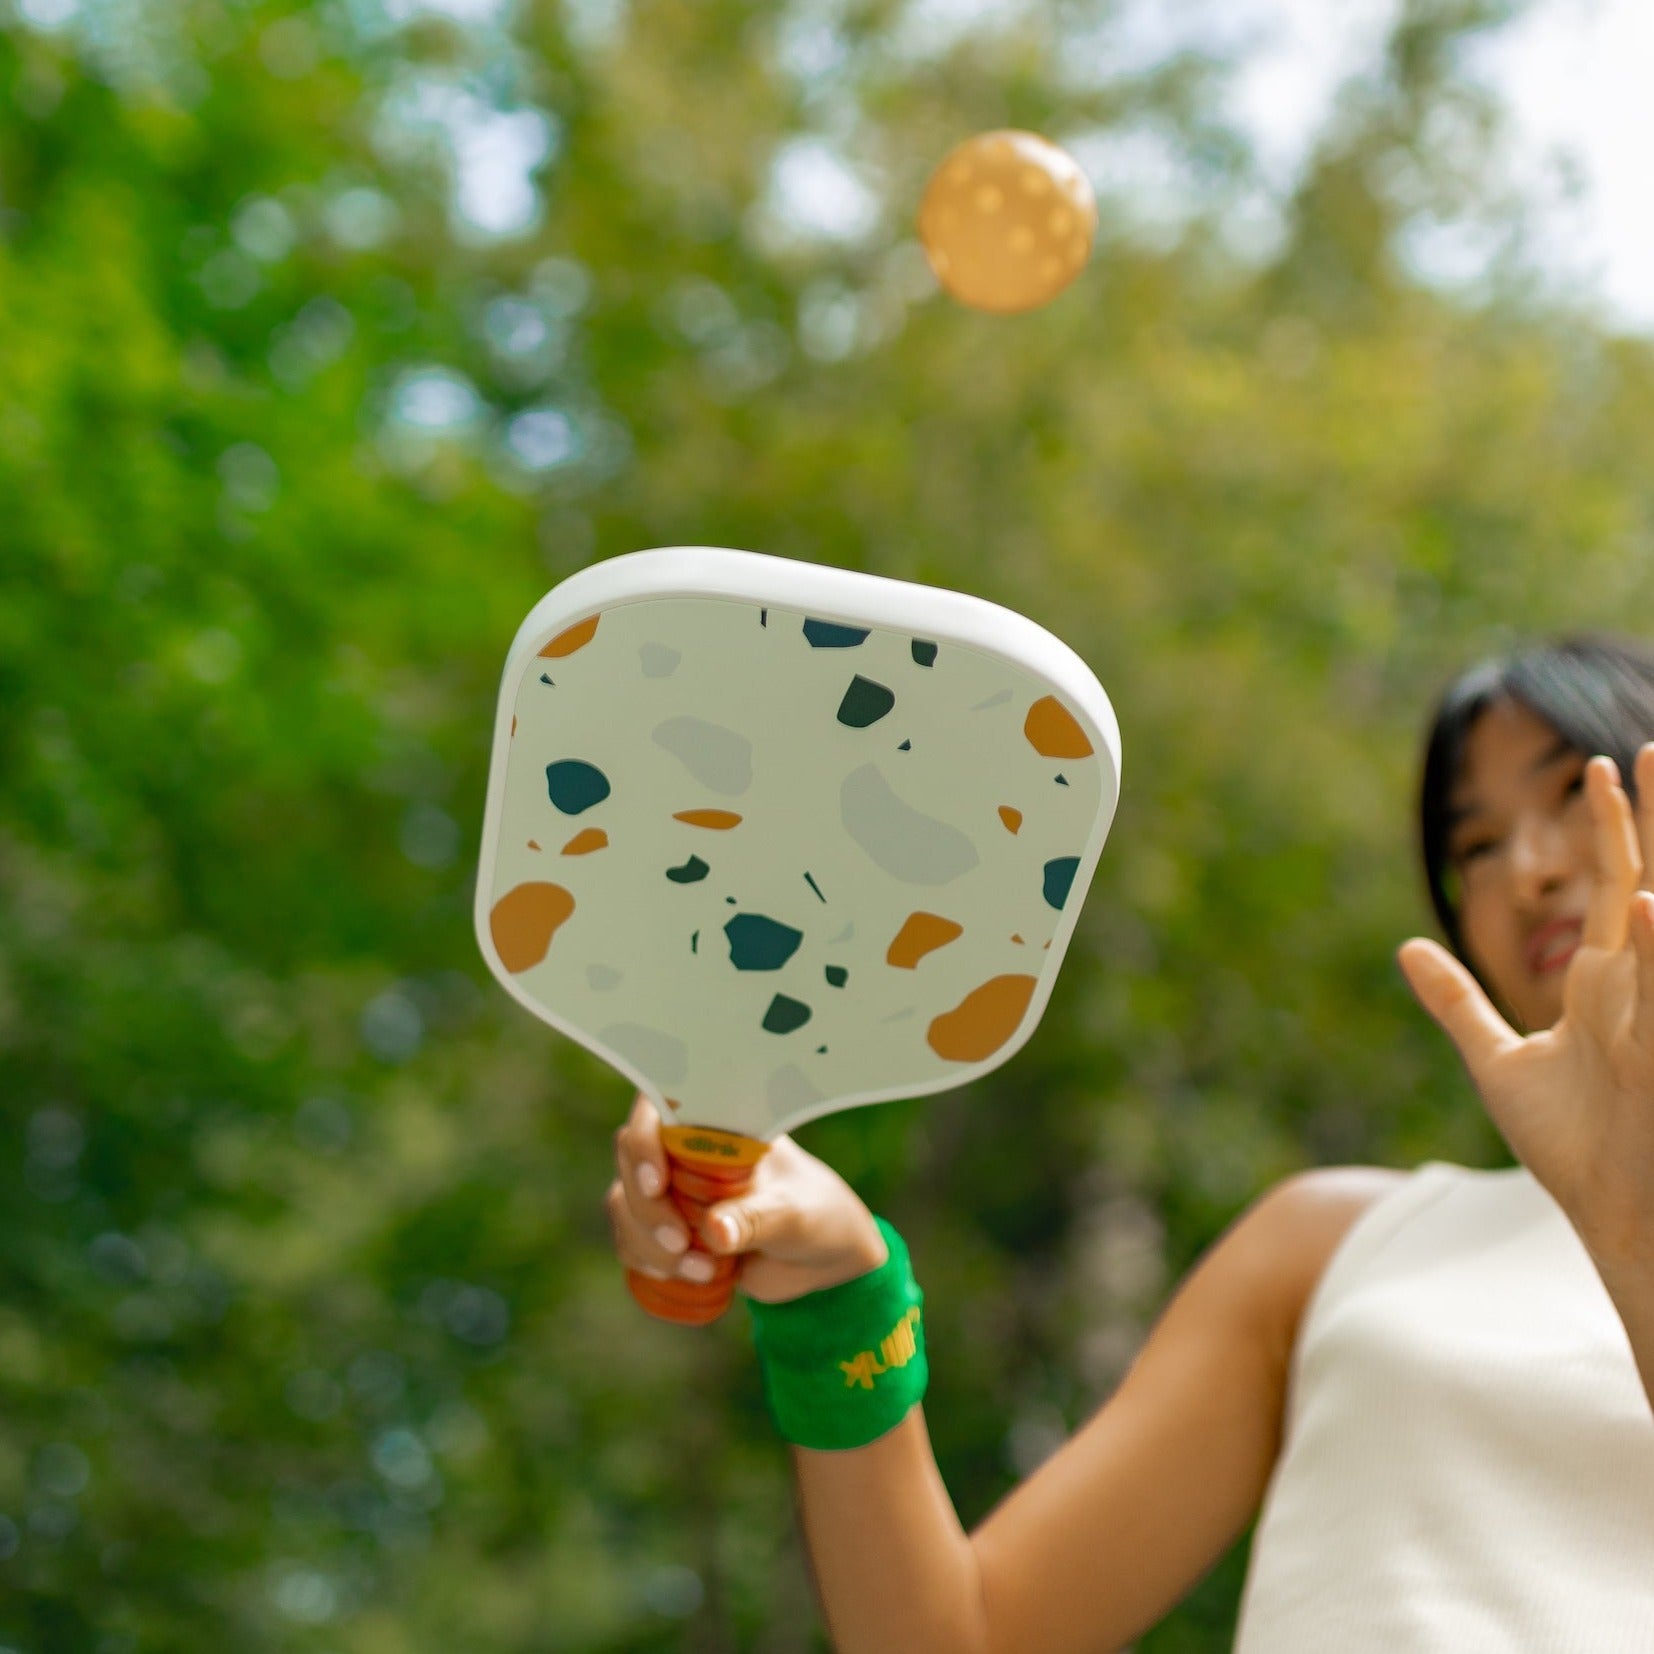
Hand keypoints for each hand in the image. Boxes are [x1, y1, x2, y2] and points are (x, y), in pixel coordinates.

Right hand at [606, 1094, 889, 1305]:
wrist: (821, 1258)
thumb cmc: (815, 1215)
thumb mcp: (794, 1215)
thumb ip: (755, 1219)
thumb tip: (716, 1232)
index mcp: (719, 1122)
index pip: (660, 1106)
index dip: (645, 1138)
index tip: (656, 1182)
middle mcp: (687, 1146)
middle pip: (631, 1157)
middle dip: (647, 1206)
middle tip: (681, 1243)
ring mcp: (673, 1186)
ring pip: (626, 1202)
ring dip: (646, 1240)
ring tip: (702, 1271)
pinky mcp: (667, 1226)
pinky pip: (631, 1238)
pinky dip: (646, 1260)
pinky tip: (686, 1277)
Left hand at [1398, 746, 1653, 1270]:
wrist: (1617, 1220)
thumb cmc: (1576, 1149)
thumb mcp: (1498, 1062)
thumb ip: (1457, 1003)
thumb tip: (1408, 948)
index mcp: (1611, 983)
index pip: (1617, 882)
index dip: (1611, 825)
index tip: (1599, 765)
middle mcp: (1643, 987)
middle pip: (1650, 881)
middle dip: (1653, 819)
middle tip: (1647, 746)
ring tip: (1651, 780)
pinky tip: (1651, 902)